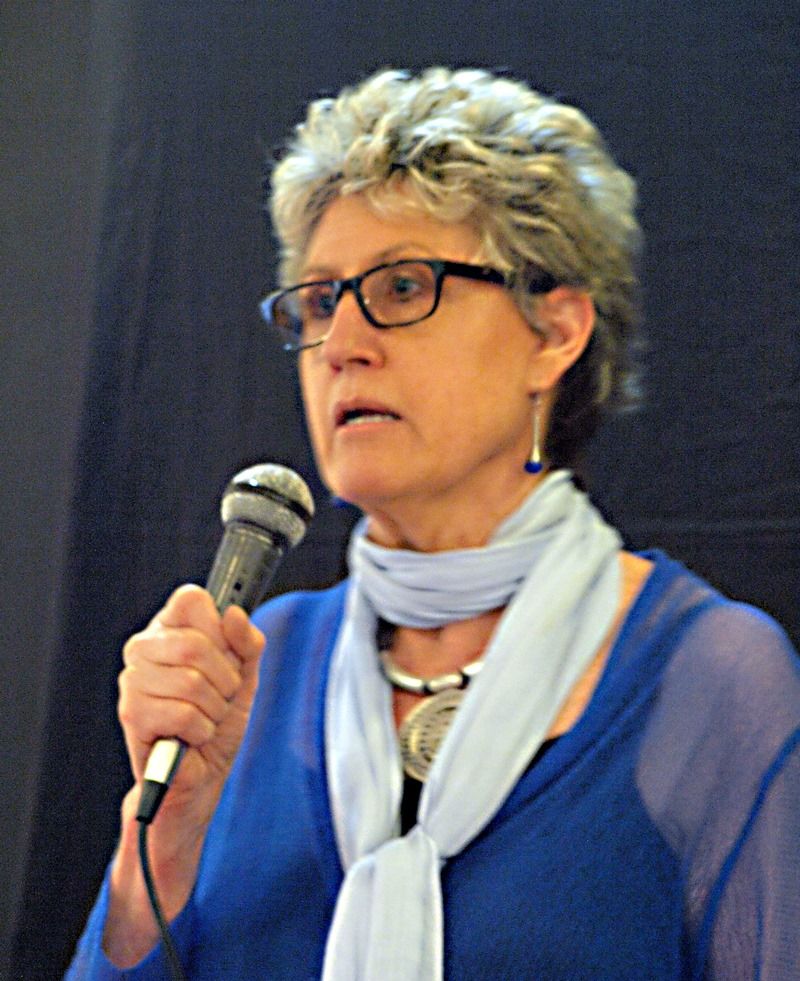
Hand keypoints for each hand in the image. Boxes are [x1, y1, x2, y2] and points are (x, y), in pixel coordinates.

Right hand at [119, 584, 264, 813]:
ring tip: (205, 718)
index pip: (191, 599)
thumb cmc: (219, 718)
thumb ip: (247, 642)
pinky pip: (184, 714)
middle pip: (196, 644)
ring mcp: (133, 680)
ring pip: (192, 682)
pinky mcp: (132, 715)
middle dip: (225, 679)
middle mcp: (143, 647)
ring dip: (215, 708)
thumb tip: (233, 613)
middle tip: (221, 697)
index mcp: (169, 628)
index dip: (219, 628)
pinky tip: (192, 736)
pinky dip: (202, 730)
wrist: (203, 774)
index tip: (226, 655)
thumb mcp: (245, 674)